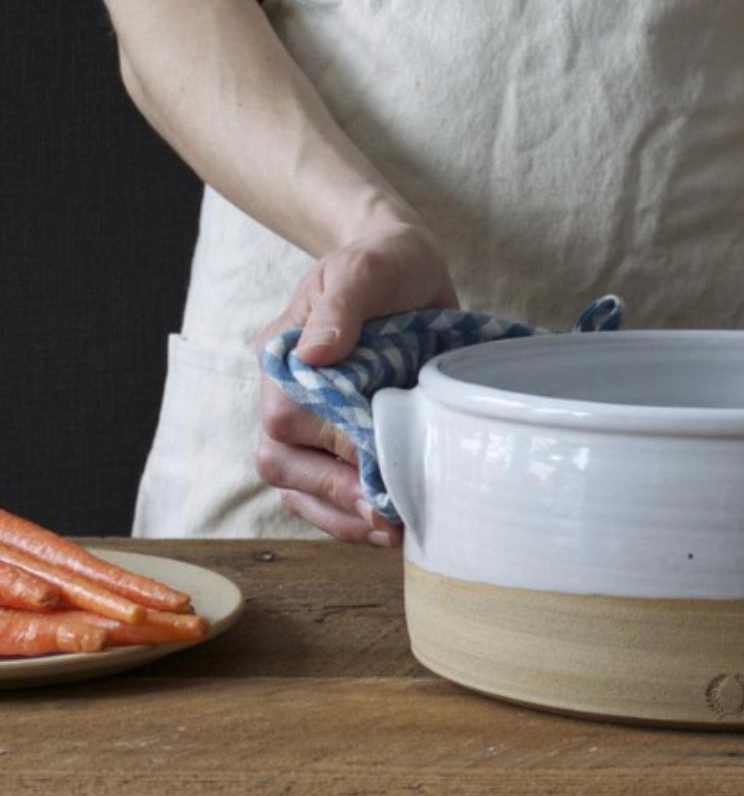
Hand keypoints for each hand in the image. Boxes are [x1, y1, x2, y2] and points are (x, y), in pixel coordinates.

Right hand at [255, 222, 457, 544]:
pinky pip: (325, 489)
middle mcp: (286, 394)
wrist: (406, 263)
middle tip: (390, 521)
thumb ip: (342, 306)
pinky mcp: (339, 435)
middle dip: (336, 500)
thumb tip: (315, 356)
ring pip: (300, 489)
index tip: (376, 482)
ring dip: (341, 519)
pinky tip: (389, 525)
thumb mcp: (368, 267)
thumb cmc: (385, 262)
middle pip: (286, 467)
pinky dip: (351, 514)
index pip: (289, 423)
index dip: (329, 460)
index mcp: (284, 358)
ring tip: (392, 533)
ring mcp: (310, 420)